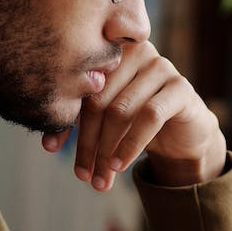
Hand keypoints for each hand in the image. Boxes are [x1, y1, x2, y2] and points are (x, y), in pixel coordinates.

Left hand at [40, 40, 226, 188]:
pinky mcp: (180, 87)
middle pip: (98, 99)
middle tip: (82, 174)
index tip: (51, 148)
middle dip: (87, 142)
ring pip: (121, 110)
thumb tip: (48, 144)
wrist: (183, 134)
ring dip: (107, 149)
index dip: (63, 118)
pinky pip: (150, 116)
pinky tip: (120, 165)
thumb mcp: (104, 120)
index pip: (79, 86)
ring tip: (100, 178)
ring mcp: (160, 66)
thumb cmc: (137, 122)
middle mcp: (134, 51)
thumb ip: (79, 122)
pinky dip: (131, 144)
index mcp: (109, 52)